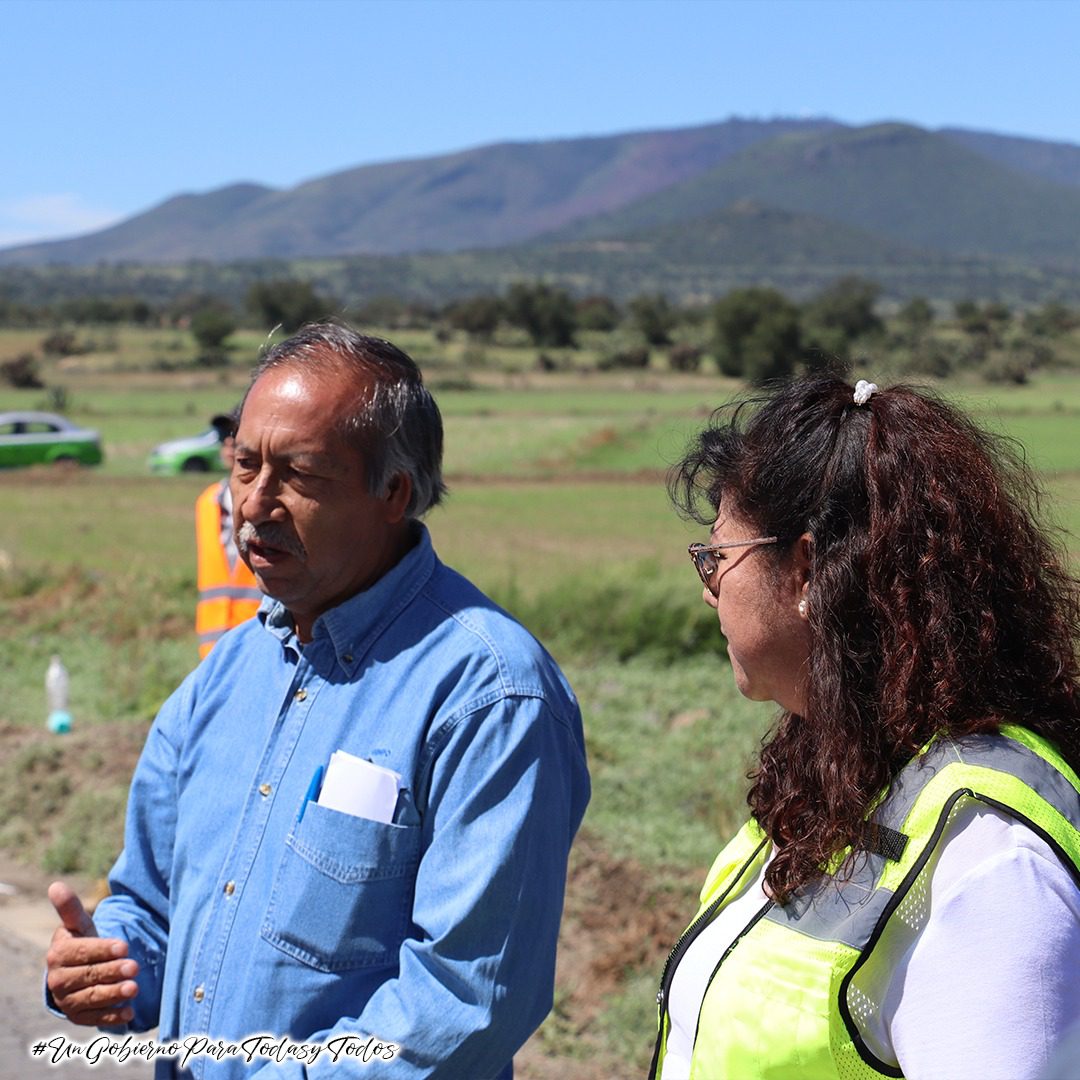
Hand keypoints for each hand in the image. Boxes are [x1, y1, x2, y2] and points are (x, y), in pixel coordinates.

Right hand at [45, 881, 139, 1025]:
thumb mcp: (79, 925)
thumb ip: (70, 908)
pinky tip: (130, 1012)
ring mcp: (67, 1000)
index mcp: (58, 954)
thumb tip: (56, 885)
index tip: (124, 946)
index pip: (82, 952)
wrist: (78, 971)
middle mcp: (58, 980)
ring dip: (114, 994)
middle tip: (135, 967)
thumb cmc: (83, 942)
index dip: (103, 950)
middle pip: (89, 976)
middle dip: (112, 971)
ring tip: (135, 988)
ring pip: (92, 997)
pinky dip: (112, 1016)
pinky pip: (95, 1018)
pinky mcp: (78, 1016)